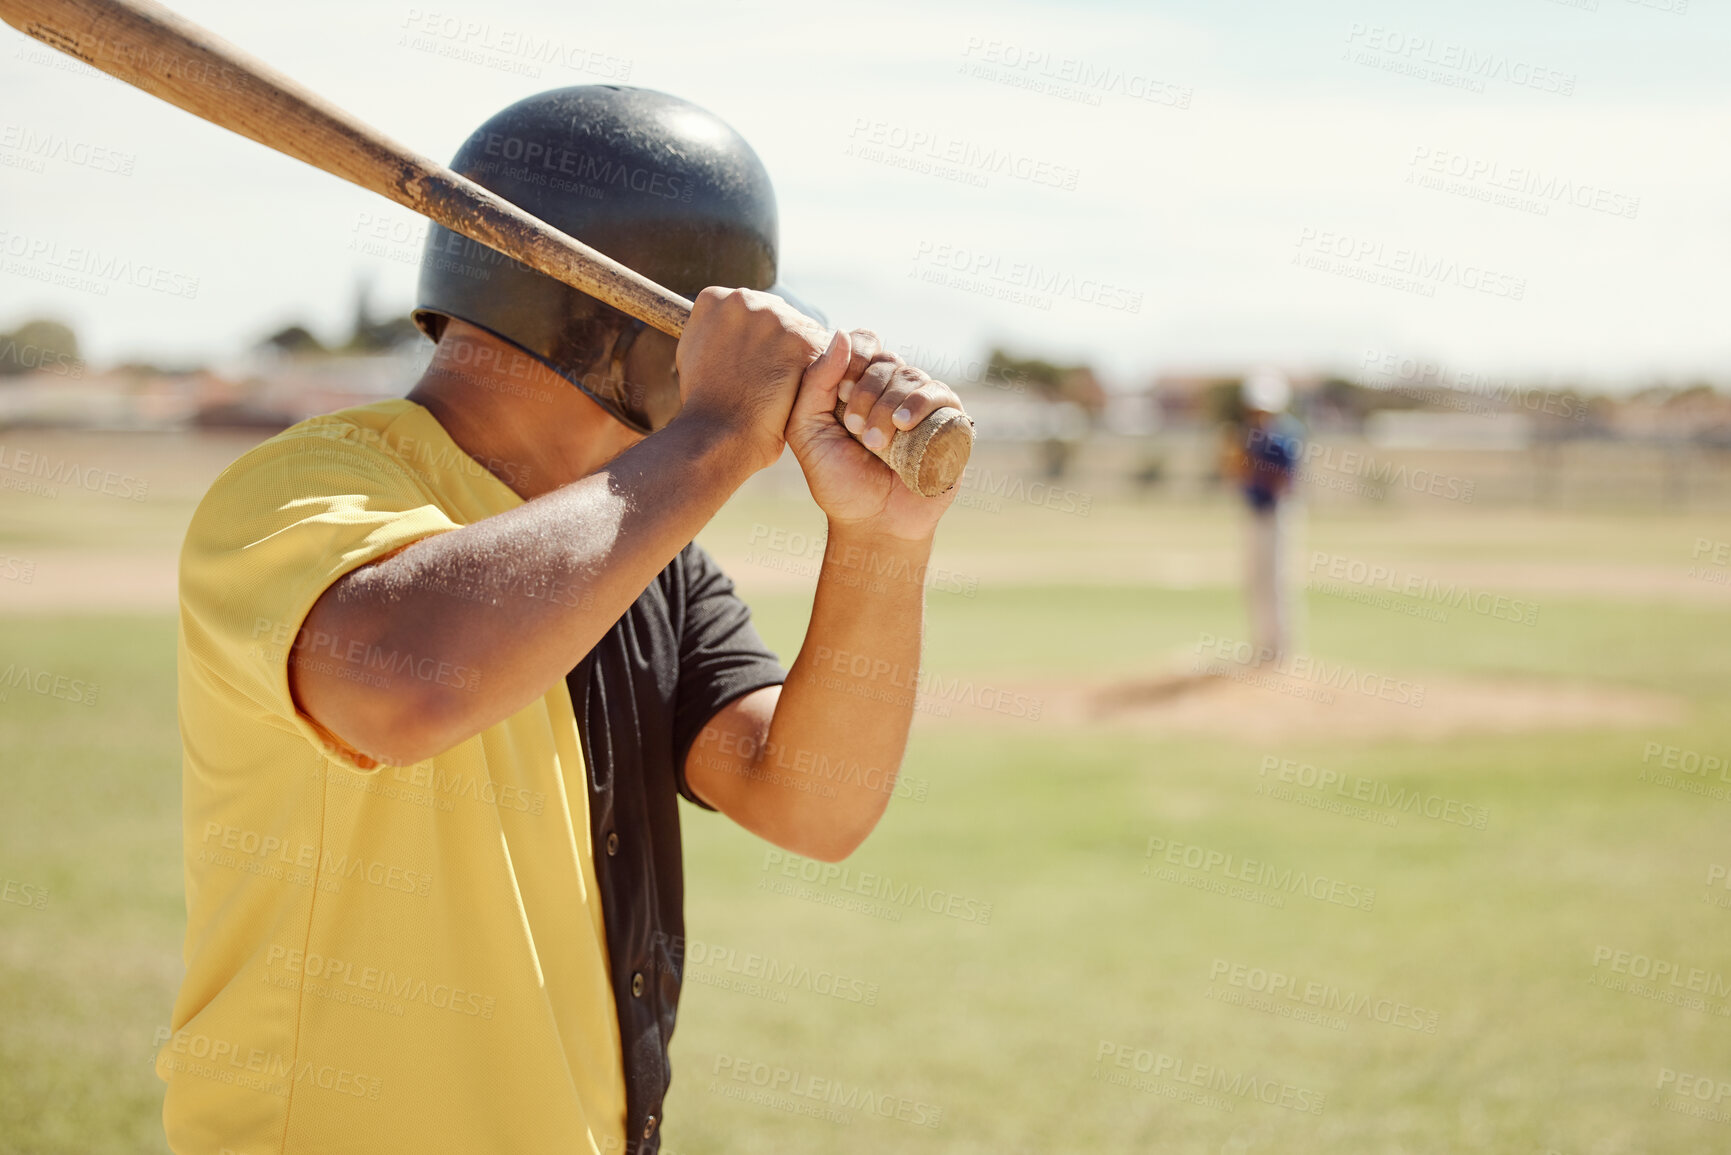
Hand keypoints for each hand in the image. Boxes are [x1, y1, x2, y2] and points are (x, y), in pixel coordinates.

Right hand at [673, 287, 832, 472]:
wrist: (719, 434)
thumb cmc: (704, 404)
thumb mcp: (693, 354)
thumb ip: (712, 330)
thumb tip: (725, 324)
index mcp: (714, 299)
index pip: (749, 306)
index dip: (756, 334)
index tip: (754, 357)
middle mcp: (744, 300)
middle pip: (778, 312)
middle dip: (780, 340)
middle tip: (771, 374)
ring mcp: (775, 317)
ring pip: (803, 329)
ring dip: (801, 353)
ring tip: (784, 385)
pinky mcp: (802, 340)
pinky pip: (824, 349)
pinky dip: (819, 368)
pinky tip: (801, 389)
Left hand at [784, 329, 962, 540]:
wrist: (873, 524)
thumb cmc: (838, 481)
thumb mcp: (808, 430)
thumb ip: (815, 383)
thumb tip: (842, 334)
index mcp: (860, 385)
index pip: (863, 343)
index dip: (854, 357)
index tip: (841, 394)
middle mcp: (893, 390)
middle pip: (886, 360)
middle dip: (867, 392)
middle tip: (854, 430)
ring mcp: (923, 406)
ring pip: (912, 377)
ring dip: (889, 405)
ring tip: (876, 442)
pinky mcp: (950, 424)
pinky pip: (943, 395)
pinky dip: (922, 404)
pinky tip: (904, 426)